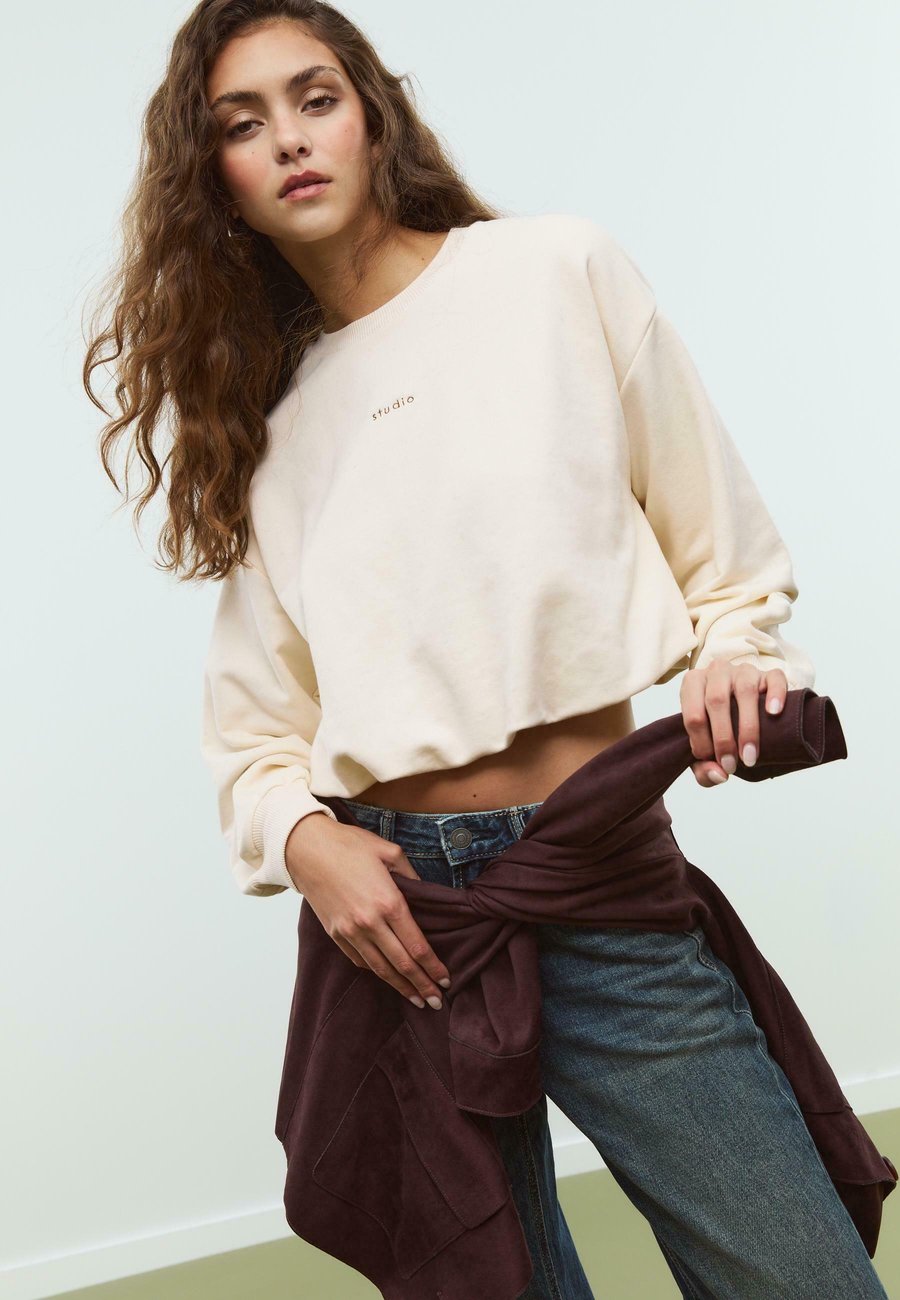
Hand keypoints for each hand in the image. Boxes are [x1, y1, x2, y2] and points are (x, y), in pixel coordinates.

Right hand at [285, 814, 451, 1010]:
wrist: (306, 849)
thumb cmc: (349, 845)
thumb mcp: (390, 852)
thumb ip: (412, 876)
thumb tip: (424, 895)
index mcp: (389, 903)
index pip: (417, 946)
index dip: (433, 967)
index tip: (446, 980)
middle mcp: (370, 923)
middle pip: (402, 964)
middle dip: (422, 986)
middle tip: (437, 1003)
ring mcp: (350, 932)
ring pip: (380, 969)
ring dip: (400, 987)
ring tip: (416, 999)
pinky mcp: (335, 934)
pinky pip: (360, 960)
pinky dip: (376, 971)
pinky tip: (388, 977)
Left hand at [680, 658, 786, 786]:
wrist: (744, 707)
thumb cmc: (719, 727)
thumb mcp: (706, 746)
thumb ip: (703, 768)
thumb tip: (718, 775)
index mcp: (693, 685)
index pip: (693, 715)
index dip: (703, 744)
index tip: (717, 764)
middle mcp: (716, 672)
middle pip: (716, 701)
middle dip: (723, 738)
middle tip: (732, 766)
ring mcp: (744, 670)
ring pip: (745, 690)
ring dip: (748, 727)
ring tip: (750, 755)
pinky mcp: (770, 674)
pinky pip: (775, 679)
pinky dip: (775, 695)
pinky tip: (774, 714)